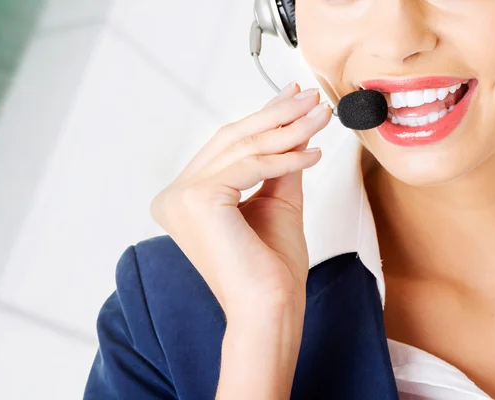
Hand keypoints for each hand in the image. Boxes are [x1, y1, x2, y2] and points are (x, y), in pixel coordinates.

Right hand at [150, 82, 331, 317]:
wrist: (269, 309)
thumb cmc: (271, 267)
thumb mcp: (277, 201)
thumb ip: (280, 163)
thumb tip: (295, 126)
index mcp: (185, 198)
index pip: (226, 147)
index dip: (261, 118)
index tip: (292, 100)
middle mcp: (174, 196)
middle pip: (232, 140)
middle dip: (277, 115)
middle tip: (310, 99)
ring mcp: (180, 197)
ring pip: (243, 148)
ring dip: (288, 129)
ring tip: (321, 117)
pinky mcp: (197, 199)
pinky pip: (252, 166)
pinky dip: (286, 157)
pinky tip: (313, 153)